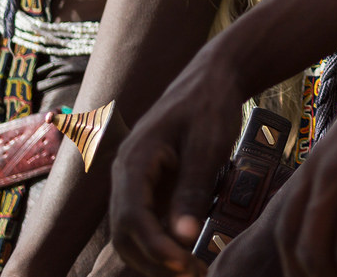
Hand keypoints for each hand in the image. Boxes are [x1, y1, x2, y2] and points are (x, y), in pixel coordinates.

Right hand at [108, 51, 249, 275]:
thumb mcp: (207, 146)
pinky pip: (144, 224)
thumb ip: (192, 190)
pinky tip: (189, 256)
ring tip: (193, 272)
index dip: (154, 247)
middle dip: (154, 260)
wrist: (212, 79)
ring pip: (130, 233)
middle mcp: (124, 173)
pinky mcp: (147, 187)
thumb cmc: (211, 106)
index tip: (184, 266)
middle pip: (124, 233)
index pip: (131, 217)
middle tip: (194, 275)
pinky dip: (162, 245)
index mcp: (133, 160)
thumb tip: (183, 240)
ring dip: (155, 258)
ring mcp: (133, 182)